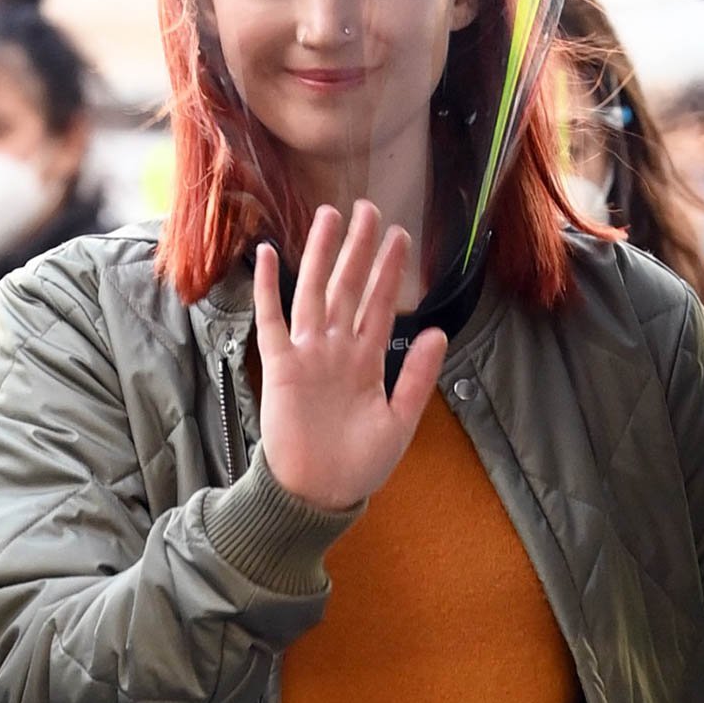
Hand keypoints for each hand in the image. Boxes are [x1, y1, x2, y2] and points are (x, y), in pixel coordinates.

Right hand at [254, 201, 447, 510]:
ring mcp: (307, 354)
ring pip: (314, 291)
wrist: (318, 494)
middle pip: (348, 285)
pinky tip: (266, 255)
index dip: (390, 270)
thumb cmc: (358, 464)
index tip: (400, 235)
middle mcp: (336, 348)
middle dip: (358, 248)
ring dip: (320, 254)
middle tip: (368, 207)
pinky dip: (266, 288)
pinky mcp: (280, 366)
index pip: (380, 303)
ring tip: (329, 216)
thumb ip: (417, 376)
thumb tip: (437, 331)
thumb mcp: (400, 420)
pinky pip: (271, 320)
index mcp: (366, 359)